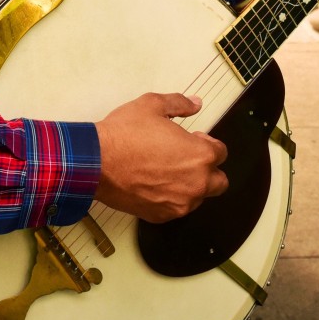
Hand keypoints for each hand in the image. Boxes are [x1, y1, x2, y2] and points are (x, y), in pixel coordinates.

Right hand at [94, 93, 228, 222]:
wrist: (97, 162)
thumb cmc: (124, 134)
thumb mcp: (153, 105)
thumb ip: (180, 104)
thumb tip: (195, 104)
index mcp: (200, 156)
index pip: (221, 153)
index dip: (206, 143)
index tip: (194, 140)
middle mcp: (196, 184)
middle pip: (219, 181)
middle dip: (207, 169)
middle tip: (186, 157)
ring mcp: (179, 204)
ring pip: (198, 197)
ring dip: (190, 185)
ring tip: (166, 169)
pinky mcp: (161, 216)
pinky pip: (176, 208)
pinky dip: (170, 198)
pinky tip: (153, 183)